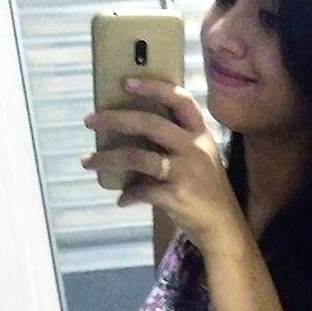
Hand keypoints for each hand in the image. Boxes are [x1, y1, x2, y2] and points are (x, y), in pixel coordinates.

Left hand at [80, 77, 247, 251]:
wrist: (223, 228)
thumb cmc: (208, 191)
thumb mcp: (201, 159)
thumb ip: (176, 143)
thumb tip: (132, 132)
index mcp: (201, 135)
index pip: (181, 101)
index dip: (154, 88)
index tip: (126, 82)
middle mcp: (195, 149)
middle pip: (151, 124)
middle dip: (115, 119)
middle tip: (90, 120)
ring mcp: (186, 173)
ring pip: (139, 157)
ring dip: (108, 158)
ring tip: (88, 161)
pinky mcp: (177, 196)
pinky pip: (143, 191)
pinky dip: (129, 196)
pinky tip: (122, 200)